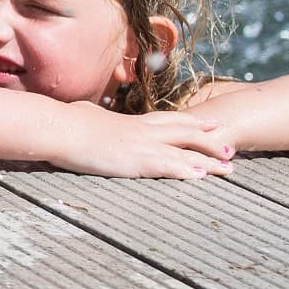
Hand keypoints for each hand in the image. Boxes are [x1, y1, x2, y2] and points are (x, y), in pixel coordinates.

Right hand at [60, 104, 232, 177]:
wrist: (58, 128)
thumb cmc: (63, 122)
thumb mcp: (83, 115)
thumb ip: (92, 116)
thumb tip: (84, 113)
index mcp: (129, 121)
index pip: (167, 119)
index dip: (191, 121)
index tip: (209, 123)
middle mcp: (141, 130)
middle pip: (185, 131)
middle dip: (209, 139)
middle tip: (229, 146)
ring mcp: (141, 144)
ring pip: (185, 150)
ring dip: (209, 160)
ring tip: (229, 168)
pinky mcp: (136, 160)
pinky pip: (169, 165)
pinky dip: (188, 169)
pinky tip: (203, 176)